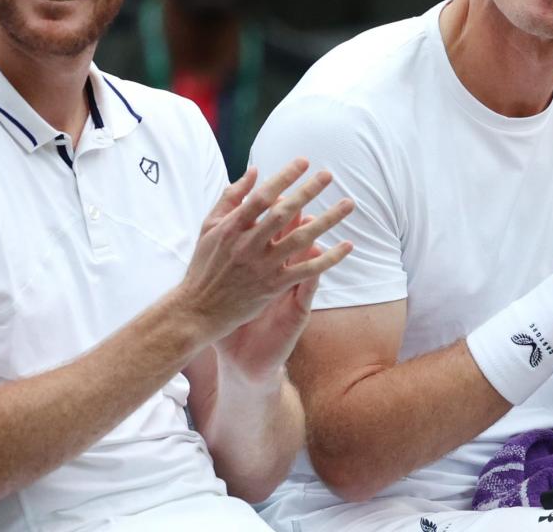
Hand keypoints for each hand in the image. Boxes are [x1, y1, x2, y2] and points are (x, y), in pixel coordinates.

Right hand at [180, 159, 353, 341]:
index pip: (262, 196)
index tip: (303, 162)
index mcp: (232, 227)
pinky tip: (347, 246)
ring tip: (348, 204)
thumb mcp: (209, 226)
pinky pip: (306, 271)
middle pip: (284, 213)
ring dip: (327, 220)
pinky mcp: (272, 286)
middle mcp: (248, 245)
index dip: (284, 177)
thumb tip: (254, 171)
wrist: (197, 309)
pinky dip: (329, 258)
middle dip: (308, 191)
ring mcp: (262, 266)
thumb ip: (232, 197)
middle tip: (329, 175)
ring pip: (301, 240)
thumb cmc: (203, 265)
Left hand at [216, 212, 324, 385]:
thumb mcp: (230, 288)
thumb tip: (227, 225)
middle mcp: (280, 272)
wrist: (242, 359)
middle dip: (297, 216)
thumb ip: (229, 257)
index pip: (269, 232)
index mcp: (264, 264)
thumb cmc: (235, 319)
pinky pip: (310, 285)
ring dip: (314, 237)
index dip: (271, 212)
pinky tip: (325, 254)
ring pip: (304, 258)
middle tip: (301, 195)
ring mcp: (291, 290)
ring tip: (315, 220)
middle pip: (288, 237)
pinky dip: (320, 269)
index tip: (274, 192)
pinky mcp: (298, 309)